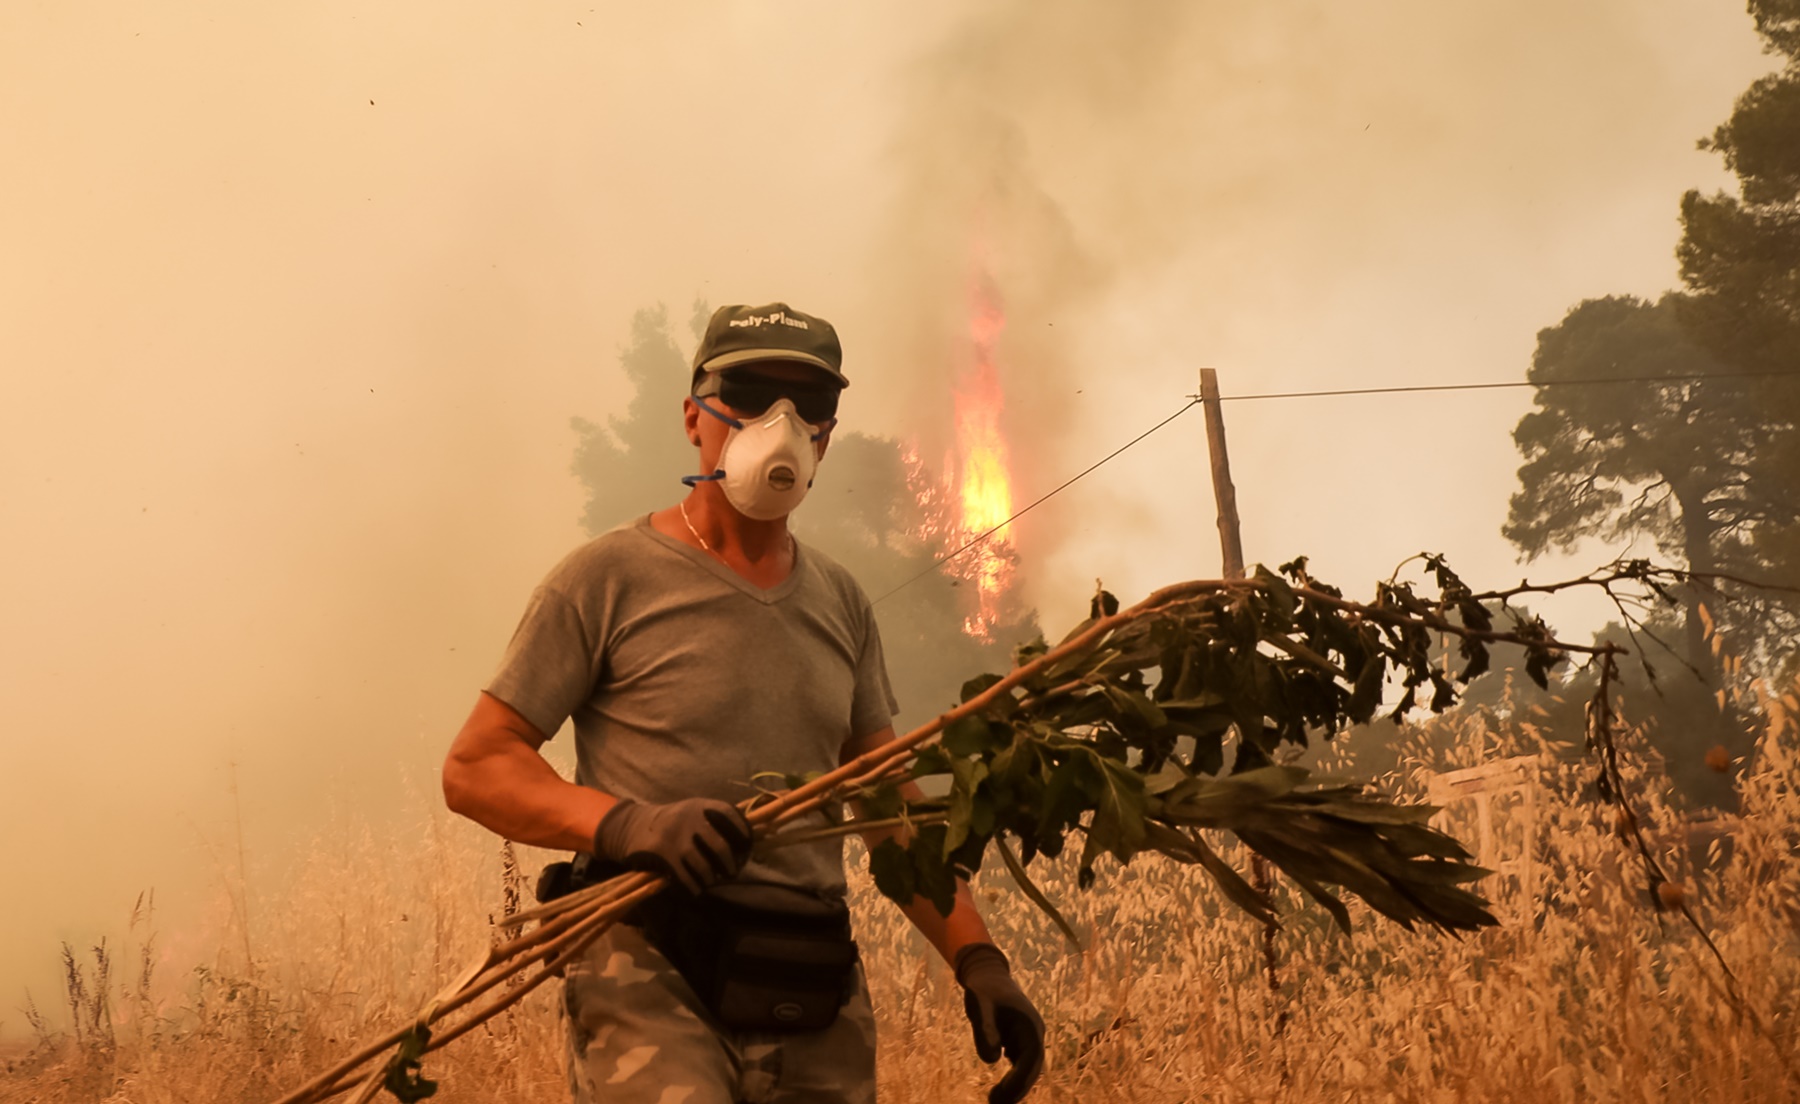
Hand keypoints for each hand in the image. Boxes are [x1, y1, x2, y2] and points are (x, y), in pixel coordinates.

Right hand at [592, 798, 752, 894]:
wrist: (631, 826)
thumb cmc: (669, 822)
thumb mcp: (690, 812)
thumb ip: (712, 820)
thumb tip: (744, 839)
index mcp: (700, 806)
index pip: (729, 813)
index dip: (742, 829)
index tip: (748, 844)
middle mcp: (689, 819)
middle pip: (720, 847)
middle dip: (730, 864)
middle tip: (731, 872)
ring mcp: (676, 837)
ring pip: (704, 866)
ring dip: (711, 878)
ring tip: (711, 880)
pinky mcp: (663, 854)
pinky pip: (685, 877)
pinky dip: (693, 886)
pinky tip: (695, 889)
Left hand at [954, 943, 1044, 1103]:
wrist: (986, 975)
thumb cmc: (983, 989)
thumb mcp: (980, 1006)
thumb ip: (985, 1031)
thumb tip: (992, 1061)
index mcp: (1030, 1025)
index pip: (1031, 1058)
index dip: (1019, 1080)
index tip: (1003, 1095)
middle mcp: (1033, 1033)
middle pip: (1033, 1068)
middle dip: (1018, 1089)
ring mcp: (1027, 1038)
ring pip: (1027, 1069)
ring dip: (1015, 1087)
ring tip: (995, 1102)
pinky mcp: (1018, 1041)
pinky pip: (1020, 1065)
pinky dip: (1012, 1080)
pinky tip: (998, 1092)